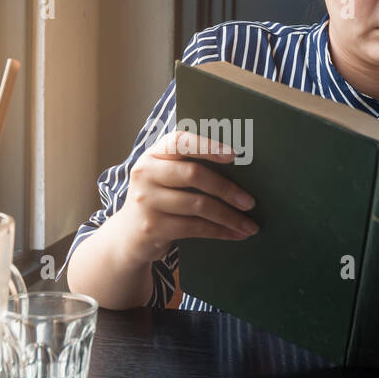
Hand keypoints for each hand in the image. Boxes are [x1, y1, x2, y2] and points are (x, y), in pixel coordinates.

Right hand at [112, 129, 258, 266]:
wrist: (128, 236)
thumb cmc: (159, 201)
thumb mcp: (165, 178)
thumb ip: (188, 167)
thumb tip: (241, 170)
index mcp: (153, 154)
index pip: (180, 141)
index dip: (207, 146)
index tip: (233, 154)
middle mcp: (146, 173)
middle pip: (193, 174)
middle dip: (227, 188)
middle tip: (250, 201)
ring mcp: (146, 201)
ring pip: (198, 205)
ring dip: (229, 216)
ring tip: (250, 224)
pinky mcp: (152, 227)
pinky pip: (194, 227)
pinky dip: (219, 231)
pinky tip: (235, 234)